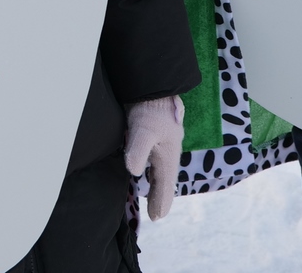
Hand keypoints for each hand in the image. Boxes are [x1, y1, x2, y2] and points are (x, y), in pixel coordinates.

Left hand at [124, 95, 182, 220]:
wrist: (153, 85)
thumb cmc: (150, 108)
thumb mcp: (143, 130)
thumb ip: (138, 151)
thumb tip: (133, 172)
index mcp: (168, 156)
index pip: (165, 184)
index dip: (161, 201)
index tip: (157, 217)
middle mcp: (168, 151)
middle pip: (165, 179)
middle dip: (161, 195)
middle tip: (156, 213)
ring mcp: (162, 143)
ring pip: (161, 168)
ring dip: (157, 183)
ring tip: (151, 195)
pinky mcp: (154, 134)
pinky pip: (154, 158)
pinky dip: (151, 168)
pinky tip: (144, 167)